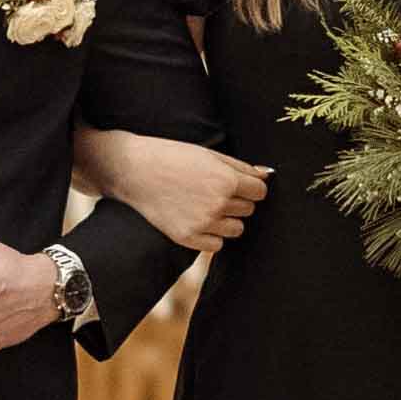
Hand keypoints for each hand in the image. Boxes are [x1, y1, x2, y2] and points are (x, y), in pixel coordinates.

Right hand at [74, 128, 267, 250]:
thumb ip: (241, 167)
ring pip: (236, 229)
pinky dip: (211, 234)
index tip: (237, 183)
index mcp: (227, 181)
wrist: (134, 170)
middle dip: (237, 200)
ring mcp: (203, 224)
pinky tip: (196, 219)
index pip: (260, 191)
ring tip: (205, 205)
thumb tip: (266, 175)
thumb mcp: (210, 154)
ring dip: (227, 219)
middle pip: (249, 210)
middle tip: (213, 190)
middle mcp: (218, 204)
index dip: (250, 186)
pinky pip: (217, 245)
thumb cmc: (172, 156)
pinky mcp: (188, 238)